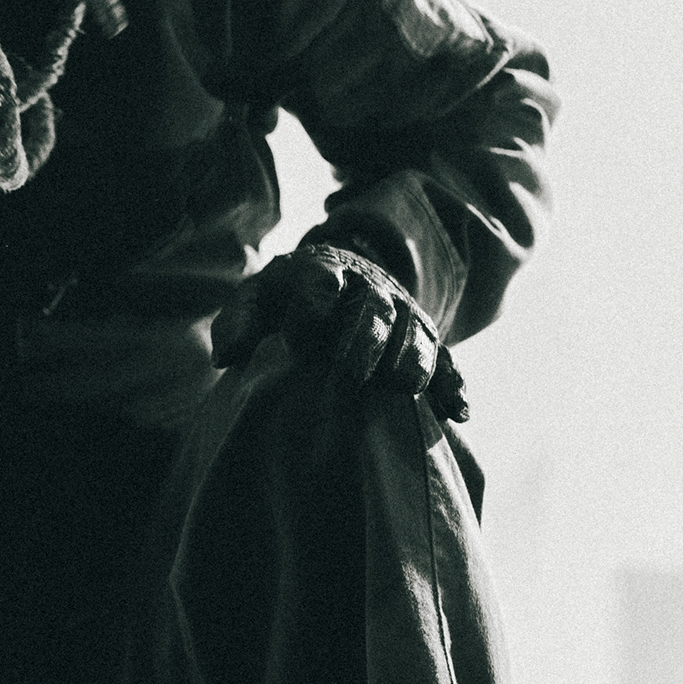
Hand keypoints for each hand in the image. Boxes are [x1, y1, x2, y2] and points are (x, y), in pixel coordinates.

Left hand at [212, 240, 453, 405]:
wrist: (336, 284)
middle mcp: (368, 288)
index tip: (295, 340)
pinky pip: (446, 360)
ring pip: (416, 332)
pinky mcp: (425, 340)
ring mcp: (402, 313)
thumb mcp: (257, 301)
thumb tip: (226, 358)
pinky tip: (456, 412)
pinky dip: (452, 384)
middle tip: (349, 376)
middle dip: (364, 339)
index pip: (319, 281)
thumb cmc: (285, 301)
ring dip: (412, 359)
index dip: (309, 306)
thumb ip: (238, 323)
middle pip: (374, 307)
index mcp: (321, 270)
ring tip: (403, 389)